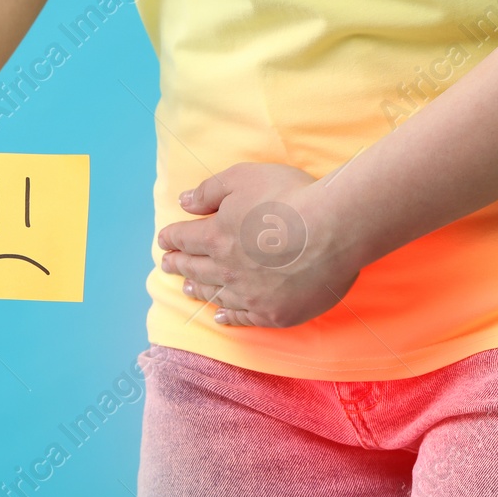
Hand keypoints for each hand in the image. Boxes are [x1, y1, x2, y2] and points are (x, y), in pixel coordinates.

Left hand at [156, 162, 364, 327]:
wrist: (334, 230)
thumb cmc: (289, 197)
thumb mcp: (243, 178)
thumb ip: (209, 191)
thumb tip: (184, 202)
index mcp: (216, 236)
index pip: (185, 238)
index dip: (171, 239)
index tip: (164, 241)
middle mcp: (227, 270)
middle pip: (195, 269)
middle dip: (178, 265)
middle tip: (168, 265)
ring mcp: (250, 295)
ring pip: (216, 295)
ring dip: (198, 290)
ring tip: (187, 289)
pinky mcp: (275, 312)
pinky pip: (243, 318)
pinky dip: (228, 317)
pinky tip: (221, 316)